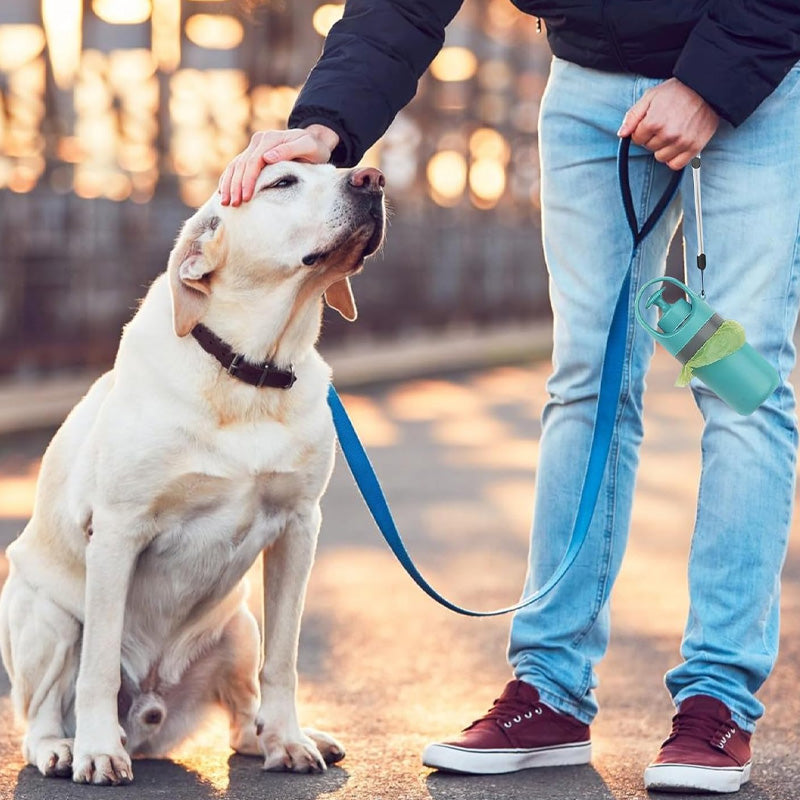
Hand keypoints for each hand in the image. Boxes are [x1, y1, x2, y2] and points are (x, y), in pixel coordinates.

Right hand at [219, 124, 339, 205]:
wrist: (314, 141)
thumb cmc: (314, 148)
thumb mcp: (307, 147)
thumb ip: (289, 150)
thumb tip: (267, 157)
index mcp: (270, 139)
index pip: (253, 161)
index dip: (248, 180)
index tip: (246, 197)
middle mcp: (259, 141)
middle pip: (241, 165)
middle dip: (235, 186)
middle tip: (233, 204)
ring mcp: (254, 147)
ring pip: (235, 165)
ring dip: (228, 184)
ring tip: (224, 202)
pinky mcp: (253, 154)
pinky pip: (237, 166)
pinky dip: (229, 179)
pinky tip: (223, 192)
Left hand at [618, 78, 718, 169]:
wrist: (707, 88)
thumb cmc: (678, 91)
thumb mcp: (650, 97)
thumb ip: (633, 116)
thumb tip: (622, 133)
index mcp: (654, 122)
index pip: (636, 139)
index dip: (641, 130)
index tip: (651, 121)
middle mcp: (668, 134)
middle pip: (649, 148)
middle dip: (653, 137)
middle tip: (664, 123)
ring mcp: (682, 142)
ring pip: (660, 157)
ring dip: (663, 148)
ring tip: (672, 132)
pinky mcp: (694, 147)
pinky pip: (676, 165)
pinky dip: (674, 158)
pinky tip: (677, 145)